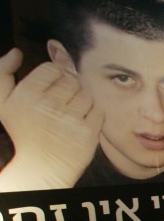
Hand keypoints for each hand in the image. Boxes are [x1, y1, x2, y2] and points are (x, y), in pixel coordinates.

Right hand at [0, 49, 102, 189]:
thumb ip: (3, 72)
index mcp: (26, 95)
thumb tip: (16, 52)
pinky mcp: (88, 132)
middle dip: (67, 88)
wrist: (41, 168)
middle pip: (71, 79)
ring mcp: (70, 120)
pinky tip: (79, 123)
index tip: (49, 89)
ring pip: (86, 93)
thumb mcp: (3, 102)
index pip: (53, 68)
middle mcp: (48, 106)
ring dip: (81, 101)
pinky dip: (92, 114)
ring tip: (67, 114)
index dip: (54, 77)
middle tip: (59, 104)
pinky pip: (98, 109)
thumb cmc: (24, 132)